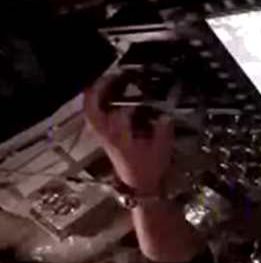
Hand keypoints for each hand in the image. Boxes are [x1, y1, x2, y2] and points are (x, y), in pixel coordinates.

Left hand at [83, 73, 173, 193]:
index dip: (131, 104)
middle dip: (99, 91)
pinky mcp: (107, 136)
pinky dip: (100, 104)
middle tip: (111, 75)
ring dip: (97, 96)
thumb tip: (165, 115)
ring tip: (109, 81)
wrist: (139, 186)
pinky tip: (111, 96)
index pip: (118, 116)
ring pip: (92, 112)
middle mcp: (108, 135)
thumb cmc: (149, 169)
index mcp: (119, 139)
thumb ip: (163, 131)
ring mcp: (104, 136)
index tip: (138, 87)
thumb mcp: (160, 151)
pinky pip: (97, 116)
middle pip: (93, 111)